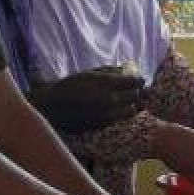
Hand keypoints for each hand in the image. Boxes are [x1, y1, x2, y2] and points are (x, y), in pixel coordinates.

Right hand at [29, 69, 146, 132]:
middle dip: (138, 92)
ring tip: (129, 101)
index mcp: (106, 83)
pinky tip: (118, 109)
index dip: (139, 80)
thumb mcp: (89, 73)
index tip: (139, 79)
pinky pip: (121, 118)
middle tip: (136, 89)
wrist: (53, 108)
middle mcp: (110, 99)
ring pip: (132, 110)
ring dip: (133, 104)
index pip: (134, 81)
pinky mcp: (104, 125)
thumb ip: (108, 71)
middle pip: (136, 96)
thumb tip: (125, 69)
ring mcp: (108, 114)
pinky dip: (123, 113)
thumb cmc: (69, 86)